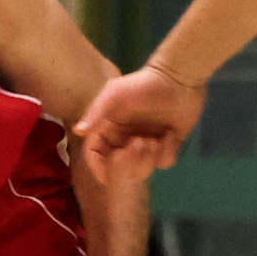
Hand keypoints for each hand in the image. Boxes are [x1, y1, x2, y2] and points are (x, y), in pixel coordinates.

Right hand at [71, 63, 203, 184]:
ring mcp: (146, 144)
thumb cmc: (143, 85)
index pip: (95, 152)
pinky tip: (171, 134)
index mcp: (109, 128)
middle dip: (130, 161)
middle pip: (119, 167)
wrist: (178, 79)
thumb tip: (78, 132)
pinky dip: (167, 152)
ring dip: (150, 157)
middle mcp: (125, 139)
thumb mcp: (115, 95)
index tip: (107, 176)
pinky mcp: (167, 146)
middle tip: (141, 142)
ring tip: (156, 138)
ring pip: (143, 168)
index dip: (98, 166)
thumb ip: (96, 113)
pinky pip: (164, 162)